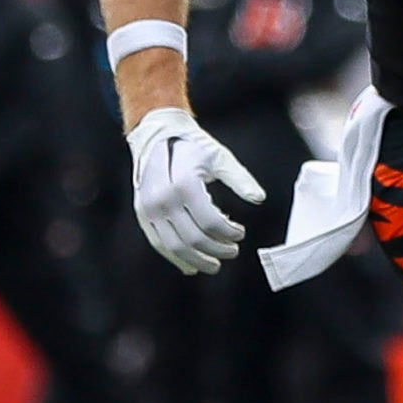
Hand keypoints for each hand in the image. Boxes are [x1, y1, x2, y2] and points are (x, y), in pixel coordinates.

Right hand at [128, 107, 265, 274]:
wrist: (157, 136)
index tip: (241, 233)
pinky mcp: (142, 215)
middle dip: (217, 250)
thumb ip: (240, 178)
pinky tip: (192, 266)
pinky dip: (176, 258)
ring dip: (198, 260)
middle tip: (233, 251)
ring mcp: (149, 209)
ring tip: (215, 264)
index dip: (229, 233)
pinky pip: (159, 244)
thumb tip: (259, 198)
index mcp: (183, 184)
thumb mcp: (220, 157)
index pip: (211, 221)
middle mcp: (162, 199)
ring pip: (175, 247)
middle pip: (194, 239)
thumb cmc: (192, 146)